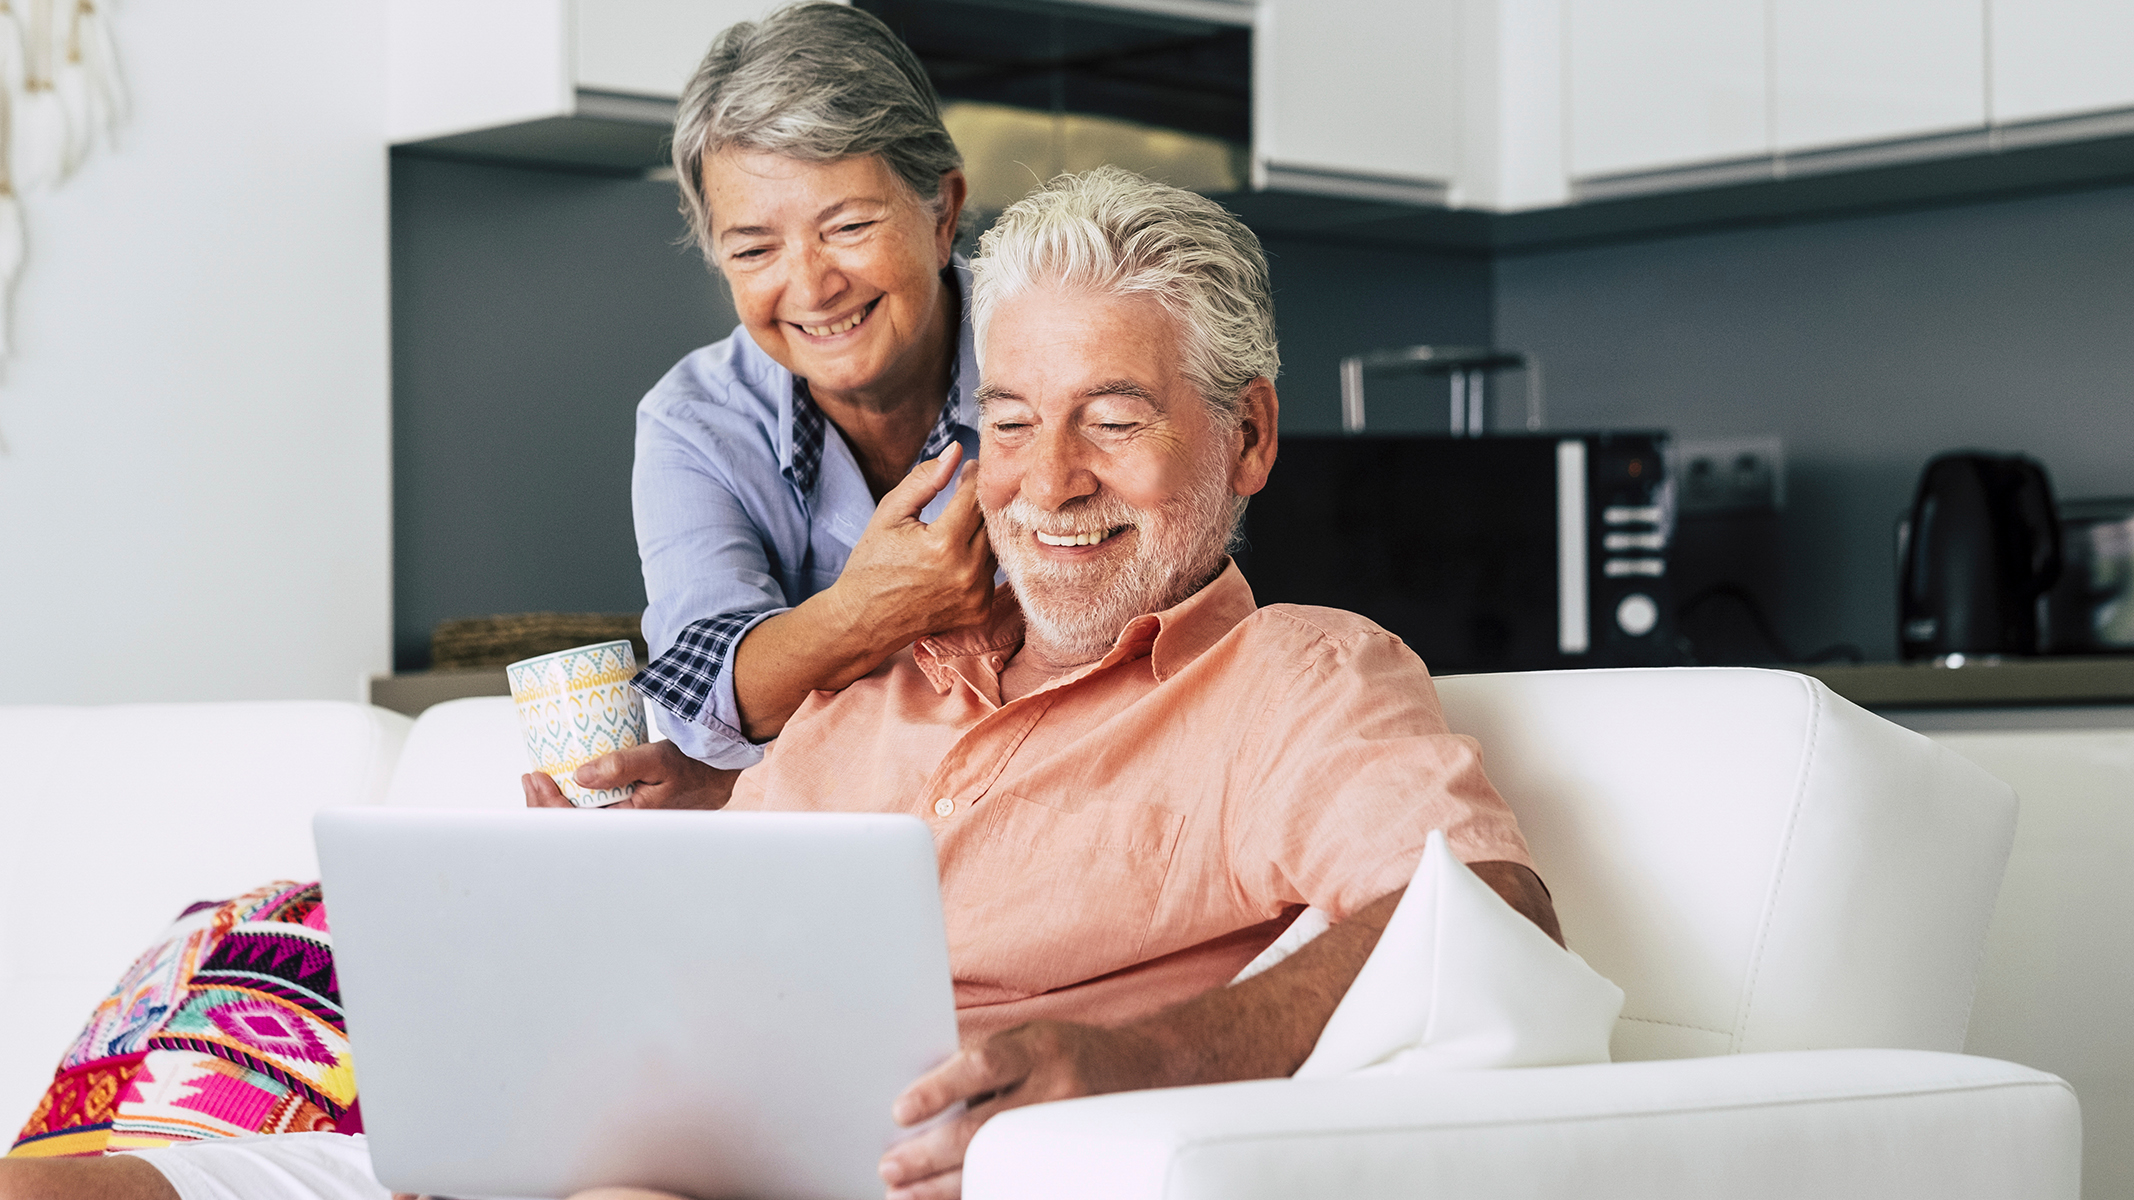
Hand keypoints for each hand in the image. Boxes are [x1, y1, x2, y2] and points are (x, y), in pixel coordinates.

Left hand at [520, 740, 739, 809]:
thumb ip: (620, 766)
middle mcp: (622, 827)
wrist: (716, 772)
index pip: (576, 824)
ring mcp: (622, 821)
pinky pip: (589, 812)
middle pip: (570, 827)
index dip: (548, 804)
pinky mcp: (624, 811)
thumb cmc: (691, 767)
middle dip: (542, 805)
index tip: (536, 778)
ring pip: (577, 821)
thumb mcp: (656, 760)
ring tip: (538, 782)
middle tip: (531, 778)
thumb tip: (580, 775)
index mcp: (627, 822)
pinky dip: (570, 801)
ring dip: (554, 804)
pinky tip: (560, 786)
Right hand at [830, 444, 994, 651]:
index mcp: (942, 544)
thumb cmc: (872, 564)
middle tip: (968, 492)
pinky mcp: (979, 610)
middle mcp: (965, 572)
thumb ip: (924, 480)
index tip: (968, 468)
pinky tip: (959, 554)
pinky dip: (981, 558)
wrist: (864, 619)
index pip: (974, 496)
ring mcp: (976, 595)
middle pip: (990, 521)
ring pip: (996, 545)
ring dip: (983, 530)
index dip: (973, 477)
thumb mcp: (889, 514)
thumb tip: (955, 452)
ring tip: (961, 522)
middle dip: (981, 502)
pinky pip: (991, 571)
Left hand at [878, 1021, 1169, 1199]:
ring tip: (904, 1192)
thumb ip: (984, 1061)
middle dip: (930, 1154)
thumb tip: (919, 1099)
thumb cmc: (1066, 1052)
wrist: (1144, 1069)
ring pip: (998, 1166)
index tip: (900, 1111)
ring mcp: (1068, 1129)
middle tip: (889, 1166)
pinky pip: (1018, 1183)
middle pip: (985, 1129)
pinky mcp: (1072, 1161)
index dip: (940, 1088)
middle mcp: (1057, 1088)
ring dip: (944, 1185)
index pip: (983, 1066)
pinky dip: (978, 1192)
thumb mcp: (1029, 1037)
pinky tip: (946, 1198)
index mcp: (1039, 1048)